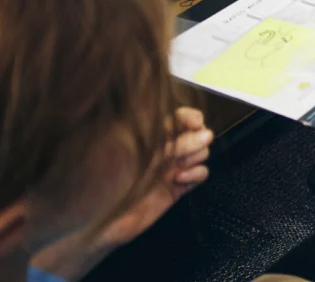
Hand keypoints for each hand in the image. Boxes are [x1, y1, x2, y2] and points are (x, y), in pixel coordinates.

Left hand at [34, 109, 212, 279]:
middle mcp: (160, 149)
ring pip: (200, 152)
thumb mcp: (129, 153)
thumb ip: (164, 141)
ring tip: (181, 166)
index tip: (196, 122)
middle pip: (193, 133)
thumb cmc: (102, 179)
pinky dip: (197, 173)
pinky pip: (199, 175)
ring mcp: (168, 168)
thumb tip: (198, 131)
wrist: (91, 221)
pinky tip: (180, 179)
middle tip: (185, 152)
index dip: (189, 117)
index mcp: (146, 134)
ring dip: (198, 155)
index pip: (175, 117)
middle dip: (196, 138)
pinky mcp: (175, 189)